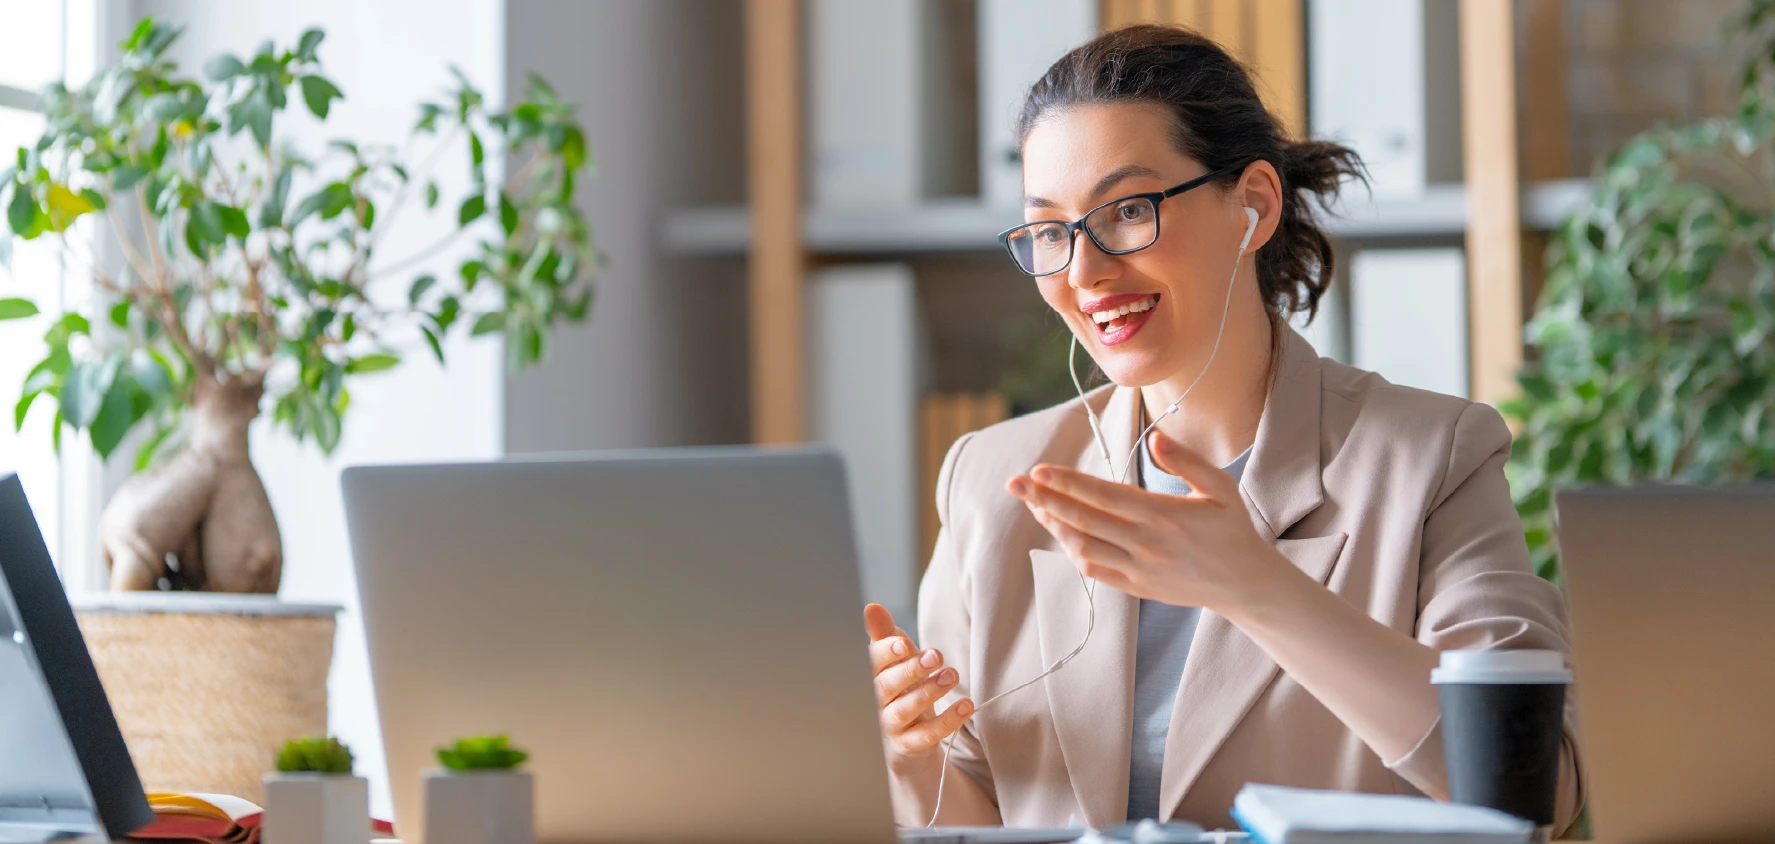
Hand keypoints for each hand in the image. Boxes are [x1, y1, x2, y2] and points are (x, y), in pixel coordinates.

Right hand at [863, 603, 973, 763]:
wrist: (906, 738)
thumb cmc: (901, 690)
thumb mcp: (897, 660)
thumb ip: (886, 635)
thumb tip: (872, 607)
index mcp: (874, 675)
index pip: (872, 663)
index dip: (885, 653)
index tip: (904, 644)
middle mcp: (878, 701)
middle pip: (887, 685)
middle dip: (911, 670)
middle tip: (935, 656)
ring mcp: (892, 725)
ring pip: (905, 709)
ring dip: (929, 692)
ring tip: (952, 676)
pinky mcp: (910, 744)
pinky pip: (927, 735)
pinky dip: (947, 721)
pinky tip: (966, 705)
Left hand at [1006, 431, 1289, 612]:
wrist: (1245, 584)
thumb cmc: (1232, 529)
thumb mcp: (1220, 488)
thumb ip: (1187, 462)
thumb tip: (1155, 438)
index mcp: (1162, 515)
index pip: (1103, 496)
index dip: (1068, 483)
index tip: (1039, 471)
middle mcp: (1145, 544)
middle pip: (1082, 520)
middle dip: (1044, 500)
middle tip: (1015, 484)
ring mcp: (1138, 569)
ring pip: (1082, 547)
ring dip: (1053, 525)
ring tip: (1033, 504)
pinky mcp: (1135, 587)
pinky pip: (1094, 570)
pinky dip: (1072, 551)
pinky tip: (1060, 532)